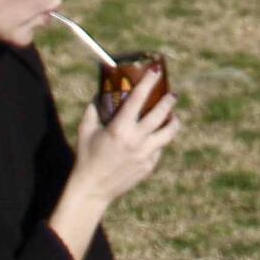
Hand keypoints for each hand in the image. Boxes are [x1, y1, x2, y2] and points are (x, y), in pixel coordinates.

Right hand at [65, 76, 181, 212]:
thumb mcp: (86, 129)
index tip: (157, 70)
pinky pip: (159, 149)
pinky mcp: (149, 167)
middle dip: (168, 101)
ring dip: (173, 122)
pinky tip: (155, 137)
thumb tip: (101, 91)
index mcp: (120, 128)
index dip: (149, 82)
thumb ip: (94, 108)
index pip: (138, 99)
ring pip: (168, 133)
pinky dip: (159, 140)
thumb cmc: (87, 156)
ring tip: (173, 116)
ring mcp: (145, 155)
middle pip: (160, 114)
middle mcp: (136, 140)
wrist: (93, 189)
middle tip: (172, 94)